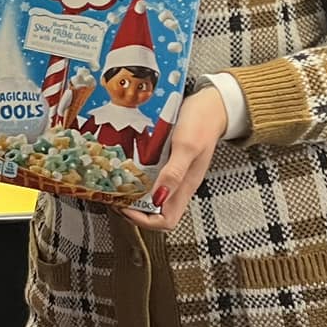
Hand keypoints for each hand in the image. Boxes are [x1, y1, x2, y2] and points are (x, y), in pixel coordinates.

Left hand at [123, 87, 227, 232]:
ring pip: (151, 196)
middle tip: (115, 196)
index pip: (166, 221)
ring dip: (133, 194)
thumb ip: (174, 173)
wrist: (211, 105)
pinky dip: (136, 178)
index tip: (126, 207)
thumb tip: (158, 198)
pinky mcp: (168, 162)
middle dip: (133, 210)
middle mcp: (179, 185)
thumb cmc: (202, 124)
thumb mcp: (187, 147)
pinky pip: (150, 178)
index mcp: (186, 187)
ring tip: (116, 183)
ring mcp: (174, 174)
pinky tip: (126, 168)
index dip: (144, 220)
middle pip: (155, 212)